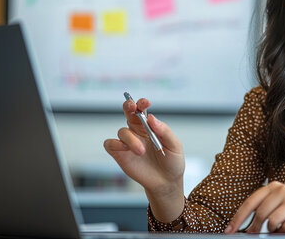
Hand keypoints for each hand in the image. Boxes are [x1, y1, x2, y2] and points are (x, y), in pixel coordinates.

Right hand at [103, 97, 184, 220]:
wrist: (166, 182)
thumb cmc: (172, 162)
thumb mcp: (174, 145)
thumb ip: (164, 131)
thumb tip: (151, 117)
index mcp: (150, 126)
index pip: (143, 109)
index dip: (142, 103)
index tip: (146, 103)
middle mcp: (137, 131)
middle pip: (128, 112)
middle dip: (128, 106)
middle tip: (133, 107)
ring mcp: (128, 142)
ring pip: (122, 131)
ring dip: (131, 139)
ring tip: (142, 151)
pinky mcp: (120, 154)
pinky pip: (110, 144)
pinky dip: (115, 144)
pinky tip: (125, 149)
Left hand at [224, 181, 284, 235]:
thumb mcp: (278, 209)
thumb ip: (263, 212)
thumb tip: (244, 228)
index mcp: (274, 187)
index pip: (250, 202)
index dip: (238, 217)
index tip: (229, 230)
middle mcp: (283, 189)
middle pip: (260, 213)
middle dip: (255, 228)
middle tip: (254, 235)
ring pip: (272, 222)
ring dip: (274, 231)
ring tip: (282, 229)